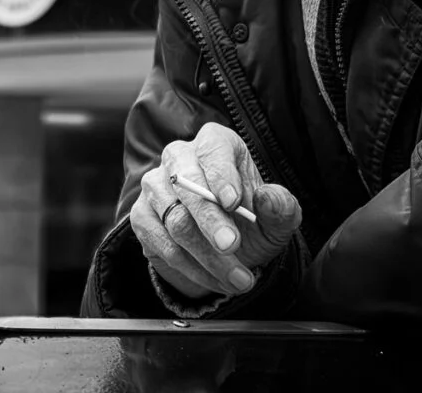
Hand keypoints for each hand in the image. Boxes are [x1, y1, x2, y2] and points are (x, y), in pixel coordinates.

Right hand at [131, 122, 301, 299]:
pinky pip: (161, 243)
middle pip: (187, 184)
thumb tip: (268, 198)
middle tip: (231, 245)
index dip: (222, 176)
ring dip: (207, 254)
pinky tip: (215, 280)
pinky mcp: (141, 216)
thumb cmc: (252, 220)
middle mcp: (179, 156)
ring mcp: (155, 185)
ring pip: (175, 220)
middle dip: (211, 219)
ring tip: (238, 278)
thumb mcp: (275, 216)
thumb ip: (280, 206)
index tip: (233, 202)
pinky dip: (191, 268)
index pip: (213, 151)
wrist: (225, 249)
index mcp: (215, 142)